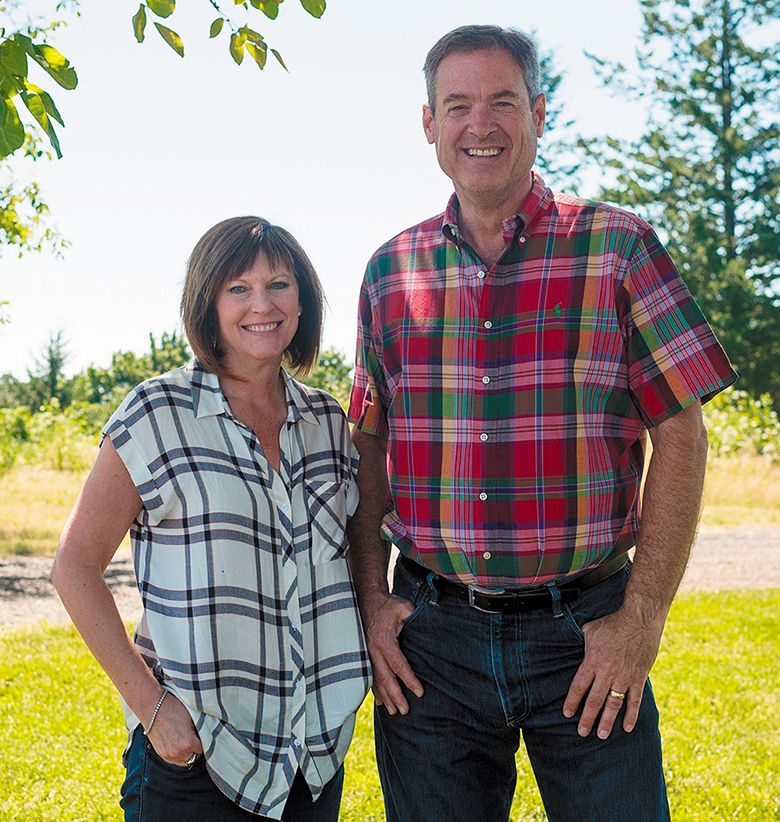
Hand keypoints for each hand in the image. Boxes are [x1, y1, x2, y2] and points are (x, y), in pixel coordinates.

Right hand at [147, 691, 202, 765]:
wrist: (152, 706)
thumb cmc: (172, 708)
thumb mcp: (192, 717)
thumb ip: (200, 729)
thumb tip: (205, 734)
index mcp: (188, 743)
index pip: (204, 749)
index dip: (206, 742)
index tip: (207, 737)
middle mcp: (178, 753)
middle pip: (194, 757)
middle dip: (197, 749)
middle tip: (198, 739)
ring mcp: (168, 755)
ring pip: (185, 761)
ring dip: (188, 754)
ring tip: (188, 742)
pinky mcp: (161, 754)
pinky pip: (175, 760)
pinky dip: (179, 755)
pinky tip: (180, 744)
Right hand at [361, 590, 423, 715]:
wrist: (368, 600)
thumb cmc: (389, 605)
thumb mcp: (404, 607)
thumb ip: (413, 617)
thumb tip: (428, 627)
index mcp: (384, 640)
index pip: (398, 665)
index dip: (409, 680)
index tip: (419, 693)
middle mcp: (373, 650)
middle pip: (385, 678)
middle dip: (395, 695)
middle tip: (405, 711)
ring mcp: (367, 654)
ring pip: (376, 680)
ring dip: (385, 696)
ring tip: (394, 712)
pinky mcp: (365, 655)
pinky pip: (370, 675)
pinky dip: (375, 689)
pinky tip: (381, 701)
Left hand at [562, 606, 663, 738]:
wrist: (639, 619)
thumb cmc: (612, 622)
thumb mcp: (590, 629)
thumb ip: (584, 643)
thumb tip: (577, 647)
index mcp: (592, 661)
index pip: (579, 686)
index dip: (572, 702)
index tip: (567, 714)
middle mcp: (607, 672)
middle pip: (595, 700)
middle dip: (587, 718)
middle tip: (582, 732)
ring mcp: (624, 676)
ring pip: (614, 704)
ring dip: (607, 721)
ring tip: (602, 735)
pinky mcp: (639, 677)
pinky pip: (635, 700)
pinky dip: (631, 715)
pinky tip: (627, 728)